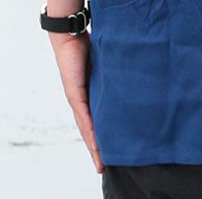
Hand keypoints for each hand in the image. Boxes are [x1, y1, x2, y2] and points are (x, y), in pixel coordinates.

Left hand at [50, 32, 104, 173]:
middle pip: (89, 130)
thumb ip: (115, 70)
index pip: (94, 120)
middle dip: (96, 149)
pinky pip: (84, 115)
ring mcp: (77, 98)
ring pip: (86, 128)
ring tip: (100, 162)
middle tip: (103, 167)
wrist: (69, 35)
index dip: (100, 137)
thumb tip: (132, 71)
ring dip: (93, 146)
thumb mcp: (105, 62)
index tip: (108, 152)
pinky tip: (95, 142)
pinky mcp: (74, 93)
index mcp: (88, 94)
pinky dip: (90, 130)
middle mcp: (80, 100)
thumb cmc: (87, 44)